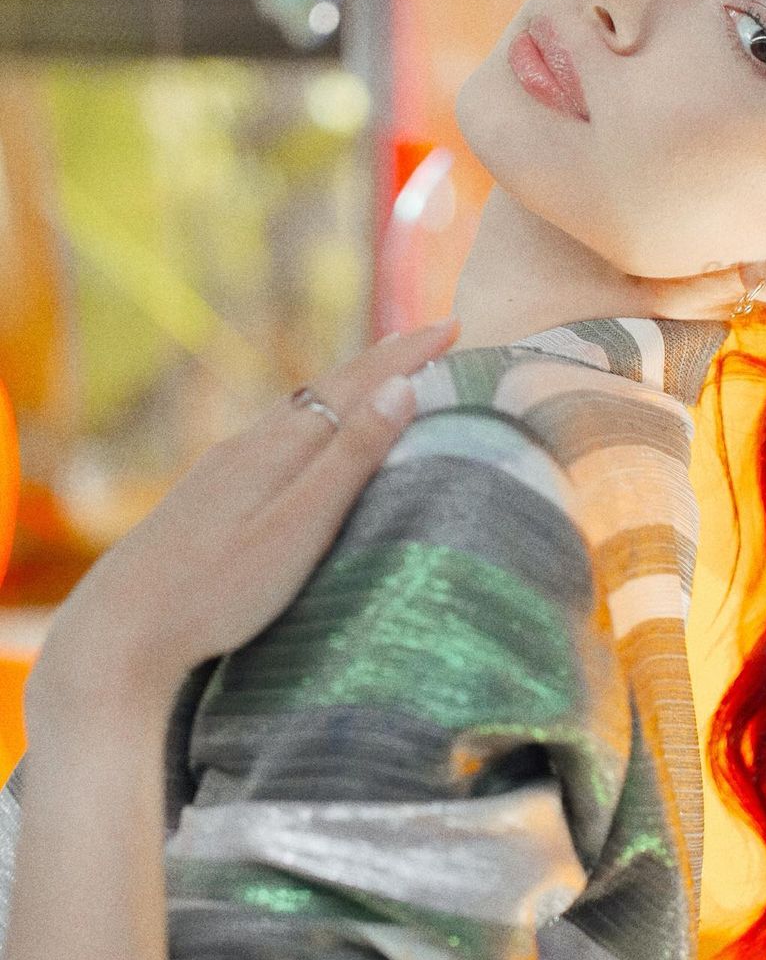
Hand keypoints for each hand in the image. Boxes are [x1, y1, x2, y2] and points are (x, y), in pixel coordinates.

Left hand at [26, 317, 460, 723]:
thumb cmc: (215, 591)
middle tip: (431, 338)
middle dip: (383, 362)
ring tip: (381, 379)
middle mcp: (249, 445)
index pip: (357, 385)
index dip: (407, 355)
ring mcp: (222, 470)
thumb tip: (400, 387)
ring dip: (347, 389)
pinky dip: (313, 421)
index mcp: (278, 448)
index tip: (454, 326)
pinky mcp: (205, 497)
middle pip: (328, 388)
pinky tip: (305, 440)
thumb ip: (349, 461)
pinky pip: (274, 437)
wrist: (117, 633)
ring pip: (298, 411)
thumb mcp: (297, 529)